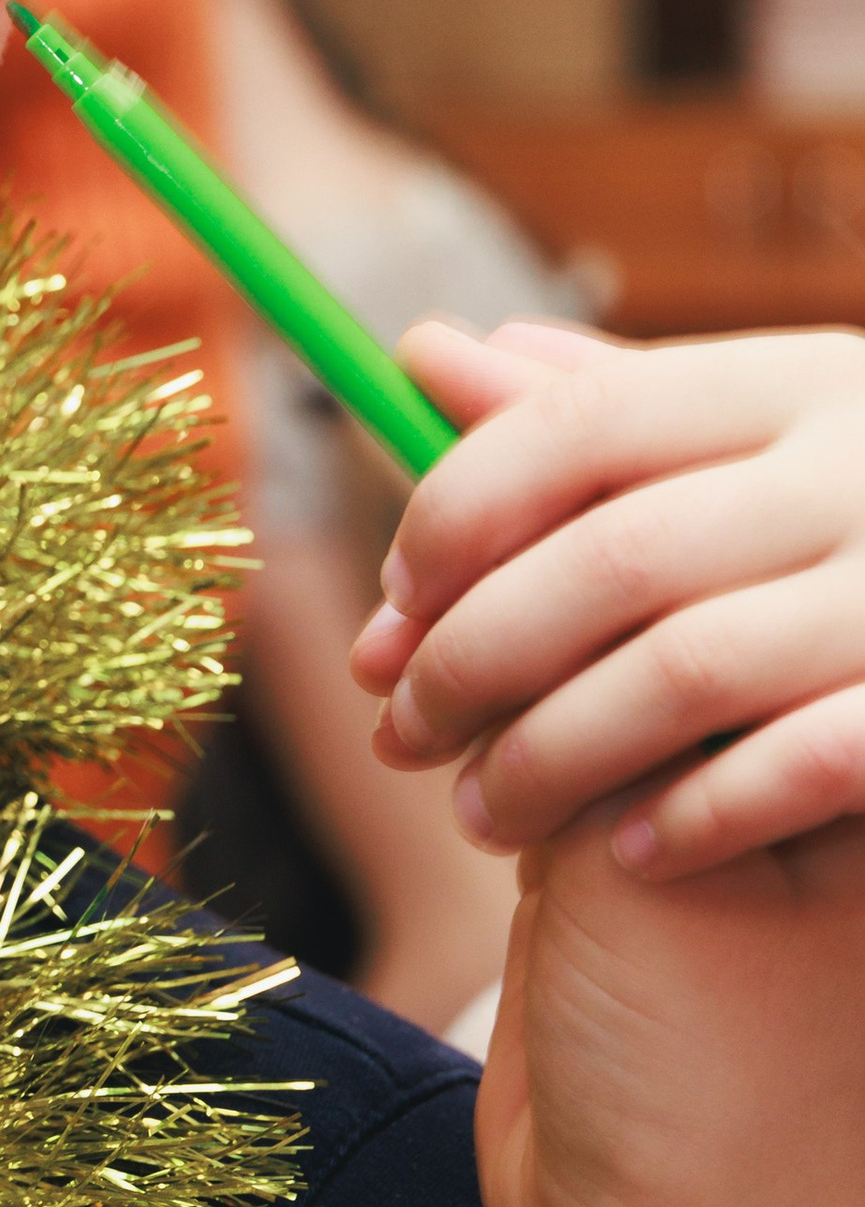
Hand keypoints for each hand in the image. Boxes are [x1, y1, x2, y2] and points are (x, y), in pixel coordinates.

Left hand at [351, 319, 864, 874]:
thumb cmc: (837, 546)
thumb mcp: (739, 454)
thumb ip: (597, 415)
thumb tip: (424, 355)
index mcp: (802, 381)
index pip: (580, 426)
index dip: (454, 517)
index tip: (388, 605)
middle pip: (613, 559)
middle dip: (474, 658)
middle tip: (401, 730)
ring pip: (683, 673)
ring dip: (553, 758)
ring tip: (481, 813)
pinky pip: (802, 766)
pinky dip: (696, 815)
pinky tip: (626, 852)